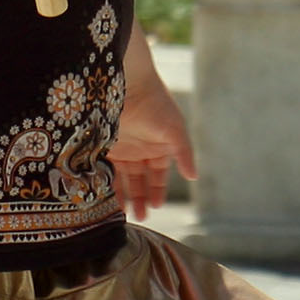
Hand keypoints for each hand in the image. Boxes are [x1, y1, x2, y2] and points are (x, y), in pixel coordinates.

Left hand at [109, 41, 194, 221]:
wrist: (129, 84)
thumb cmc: (157, 105)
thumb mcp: (175, 131)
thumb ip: (184, 154)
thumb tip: (194, 176)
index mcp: (159, 148)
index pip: (158, 176)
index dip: (157, 191)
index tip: (155, 206)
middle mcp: (140, 151)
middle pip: (140, 181)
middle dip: (140, 198)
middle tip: (140, 216)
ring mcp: (122, 149)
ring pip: (122, 178)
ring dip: (124, 195)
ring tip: (124, 213)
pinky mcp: (104, 146)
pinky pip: (106, 169)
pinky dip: (106, 184)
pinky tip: (106, 198)